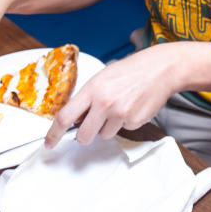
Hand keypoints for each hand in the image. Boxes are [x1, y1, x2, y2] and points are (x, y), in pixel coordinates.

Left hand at [44, 44, 178, 147]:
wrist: (161, 69)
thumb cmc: (131, 70)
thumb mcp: (103, 77)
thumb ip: (88, 98)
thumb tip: (76, 119)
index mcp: (92, 89)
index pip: (65, 117)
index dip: (54, 133)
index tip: (49, 143)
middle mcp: (105, 103)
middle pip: (84, 136)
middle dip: (84, 135)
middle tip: (92, 125)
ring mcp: (121, 114)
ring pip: (105, 134)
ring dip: (109, 125)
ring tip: (121, 105)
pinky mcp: (135, 121)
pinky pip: (123, 130)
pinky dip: (125, 122)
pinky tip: (133, 106)